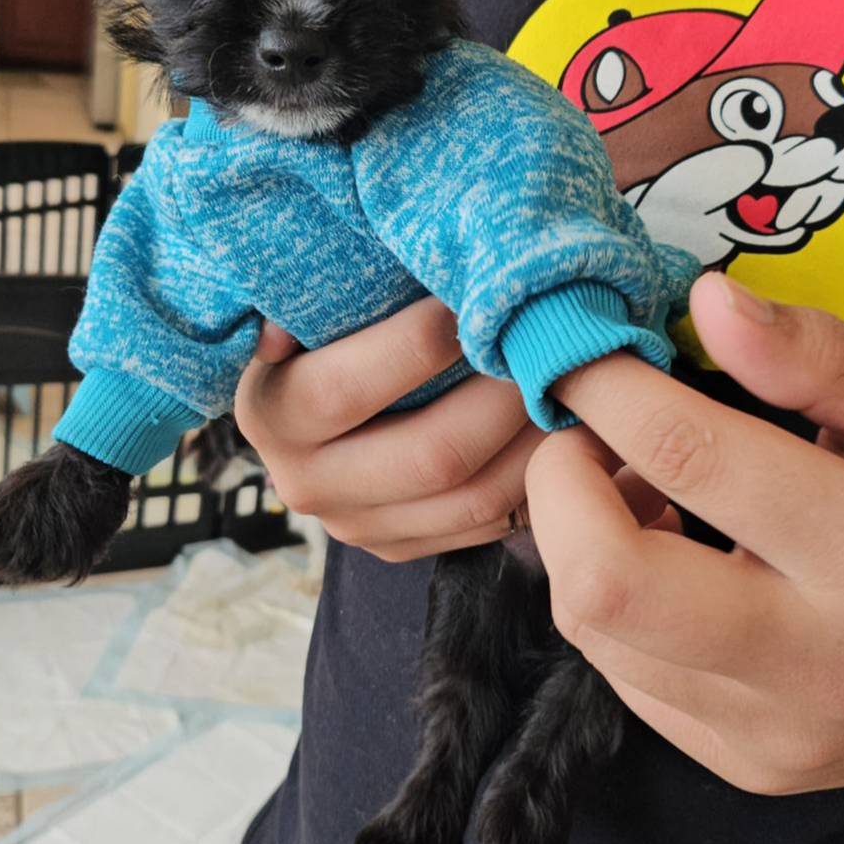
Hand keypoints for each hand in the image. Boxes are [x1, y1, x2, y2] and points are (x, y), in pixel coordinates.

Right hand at [234, 298, 540, 560]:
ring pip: (474, 497)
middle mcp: (305, 482)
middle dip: (505, 395)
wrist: (314, 405)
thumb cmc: (323, 328)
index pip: (347, 388)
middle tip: (549, 344)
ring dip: (536, 439)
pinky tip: (561, 427)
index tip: (475, 295)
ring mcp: (356, 526)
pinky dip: (535, 474)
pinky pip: (488, 523)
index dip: (421, 342)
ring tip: (571, 384)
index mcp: (271, 414)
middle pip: (433, 454)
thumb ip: (312, 302)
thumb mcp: (303, 309)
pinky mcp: (400, 547)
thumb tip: (281, 330)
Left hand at [528, 272, 843, 793]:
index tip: (578, 347)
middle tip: (588, 430)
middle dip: (560, 482)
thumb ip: (816, 362)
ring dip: (579, 536)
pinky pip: (617, 667)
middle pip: (604, 578)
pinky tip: (663, 551)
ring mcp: (770, 732)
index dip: (607, 385)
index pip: (687, 454)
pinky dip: (610, 595)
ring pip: (591, 626)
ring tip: (634, 483)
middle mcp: (814, 665)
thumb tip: (707, 304)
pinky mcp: (738, 761)